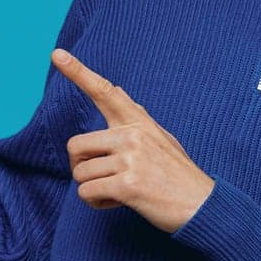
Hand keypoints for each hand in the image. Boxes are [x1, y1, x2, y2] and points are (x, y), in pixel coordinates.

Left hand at [51, 48, 215, 232]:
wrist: (203, 205)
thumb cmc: (179, 175)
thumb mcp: (162, 138)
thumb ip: (136, 117)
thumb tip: (119, 90)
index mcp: (140, 123)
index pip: (106, 92)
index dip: (78, 72)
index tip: (57, 54)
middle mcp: (133, 135)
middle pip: (75, 145)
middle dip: (81, 166)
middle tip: (103, 177)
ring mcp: (131, 159)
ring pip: (80, 173)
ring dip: (93, 189)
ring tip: (119, 192)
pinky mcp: (128, 184)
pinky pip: (87, 193)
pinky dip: (97, 204)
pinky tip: (118, 203)